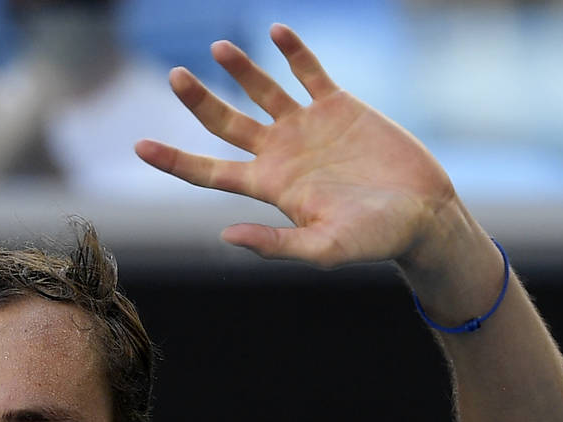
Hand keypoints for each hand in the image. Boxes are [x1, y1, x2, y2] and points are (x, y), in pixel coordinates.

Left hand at [135, 24, 461, 270]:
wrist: (423, 214)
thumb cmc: (374, 240)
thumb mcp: (323, 248)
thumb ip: (275, 243)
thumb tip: (225, 234)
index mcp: (269, 187)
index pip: (209, 172)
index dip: (174, 160)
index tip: (139, 146)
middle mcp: (281, 153)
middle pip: (226, 124)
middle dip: (198, 101)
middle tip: (173, 76)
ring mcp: (308, 127)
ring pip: (263, 90)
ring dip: (240, 68)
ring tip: (218, 47)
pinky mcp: (340, 106)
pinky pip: (309, 72)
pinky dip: (294, 52)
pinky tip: (277, 31)